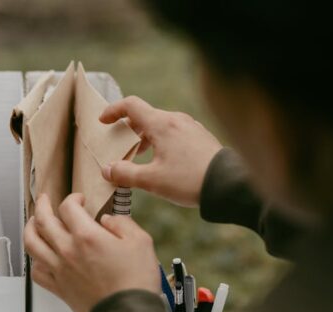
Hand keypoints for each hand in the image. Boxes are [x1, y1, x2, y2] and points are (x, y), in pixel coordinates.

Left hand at [25, 193, 160, 311]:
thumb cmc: (135, 281)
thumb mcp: (141, 242)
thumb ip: (122, 224)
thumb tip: (108, 220)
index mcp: (87, 236)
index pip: (68, 207)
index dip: (73, 199)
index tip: (79, 199)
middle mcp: (67, 250)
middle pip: (43, 221)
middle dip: (42, 205)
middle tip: (44, 200)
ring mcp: (60, 269)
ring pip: (32, 244)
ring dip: (30, 229)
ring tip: (33, 223)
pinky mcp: (58, 287)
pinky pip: (36, 271)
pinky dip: (35, 260)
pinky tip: (40, 256)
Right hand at [100, 96, 222, 206]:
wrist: (229, 185)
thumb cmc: (189, 180)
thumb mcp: (151, 180)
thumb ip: (125, 174)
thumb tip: (107, 170)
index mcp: (162, 124)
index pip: (131, 105)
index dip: (113, 110)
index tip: (103, 121)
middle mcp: (176, 120)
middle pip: (145, 116)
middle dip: (128, 129)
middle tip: (119, 145)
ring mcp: (191, 127)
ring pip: (160, 125)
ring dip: (145, 137)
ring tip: (139, 157)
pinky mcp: (200, 137)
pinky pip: (174, 132)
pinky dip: (161, 141)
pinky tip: (162, 161)